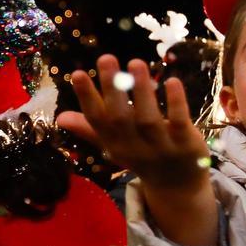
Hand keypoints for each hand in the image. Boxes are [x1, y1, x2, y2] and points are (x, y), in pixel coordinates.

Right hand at [58, 56, 217, 245]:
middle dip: (112, 88)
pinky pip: (179, 122)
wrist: (178, 187)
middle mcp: (135, 147)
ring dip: (141, 91)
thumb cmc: (143, 157)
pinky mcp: (185, 144)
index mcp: (115, 144)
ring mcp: (161, 147)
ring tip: (135, 63)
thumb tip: (60, 117)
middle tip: (106, 58)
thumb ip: (91, 129)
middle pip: (120, 119)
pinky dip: (176, 103)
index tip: (78, 73)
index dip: (87, 98)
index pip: (97, 121)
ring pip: (148, 119)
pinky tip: (172, 81)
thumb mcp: (116, 145)